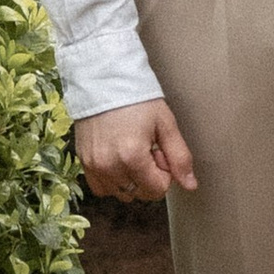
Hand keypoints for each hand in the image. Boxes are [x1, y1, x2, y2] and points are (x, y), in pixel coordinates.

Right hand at [75, 98, 197, 201]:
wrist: (104, 80)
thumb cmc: (137, 99)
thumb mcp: (165, 124)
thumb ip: (179, 157)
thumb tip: (190, 185)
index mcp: (132, 157)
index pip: (157, 189)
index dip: (164, 171)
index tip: (159, 149)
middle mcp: (110, 166)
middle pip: (139, 193)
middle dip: (148, 176)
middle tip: (146, 148)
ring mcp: (94, 166)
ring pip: (121, 192)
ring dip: (131, 179)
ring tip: (131, 150)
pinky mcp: (83, 162)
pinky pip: (101, 187)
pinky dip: (112, 180)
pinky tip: (118, 159)